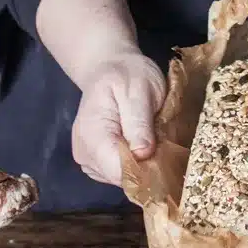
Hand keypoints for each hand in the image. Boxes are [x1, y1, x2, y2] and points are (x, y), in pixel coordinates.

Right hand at [71, 51, 166, 187]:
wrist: (111, 68)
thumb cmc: (127, 74)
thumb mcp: (139, 90)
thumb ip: (139, 122)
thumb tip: (142, 155)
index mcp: (92, 134)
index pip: (117, 171)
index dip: (144, 170)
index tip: (164, 156)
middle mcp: (84, 154)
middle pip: (120, 178)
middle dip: (145, 167)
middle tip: (160, 141)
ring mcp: (88, 161)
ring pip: (122, 179)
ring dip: (141, 165)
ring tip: (150, 138)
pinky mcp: (96, 163)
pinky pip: (120, 173)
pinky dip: (134, 163)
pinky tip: (140, 144)